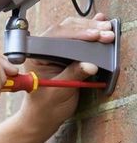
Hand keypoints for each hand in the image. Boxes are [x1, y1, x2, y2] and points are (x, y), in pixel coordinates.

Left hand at [18, 13, 114, 133]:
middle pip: (64, 31)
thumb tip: (90, 65)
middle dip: (86, 30)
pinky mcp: (64, 54)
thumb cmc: (45, 105)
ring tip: (107, 30)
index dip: (75, 34)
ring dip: (90, 29)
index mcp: (35, 56)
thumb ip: (72, 75)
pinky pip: (76, 38)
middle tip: (105, 34)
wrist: (44, 116)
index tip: (93, 36)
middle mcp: (43, 50)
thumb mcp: (59, 91)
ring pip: (71, 31)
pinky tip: (99, 26)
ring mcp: (54, 50)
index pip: (55, 38)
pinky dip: (88, 32)